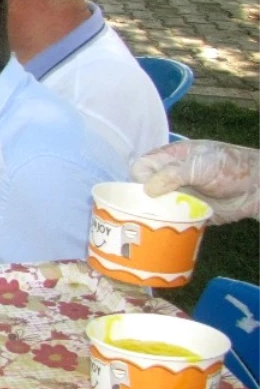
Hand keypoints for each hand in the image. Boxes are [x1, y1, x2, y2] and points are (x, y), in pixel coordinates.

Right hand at [130, 140, 259, 223]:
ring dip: (154, 216)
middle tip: (151, 213)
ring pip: (153, 207)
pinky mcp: (186, 213)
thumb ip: (173, 174)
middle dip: (142, 202)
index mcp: (169, 159)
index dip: (139, 179)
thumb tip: (146, 190)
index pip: (141, 167)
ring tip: (159, 224)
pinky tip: (168, 230)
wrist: (258, 188)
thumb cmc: (230, 168)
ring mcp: (177, 196)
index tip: (149, 193)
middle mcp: (169, 177)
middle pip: (142, 189)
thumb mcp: (201, 165)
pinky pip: (169, 219)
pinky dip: (167, 225)